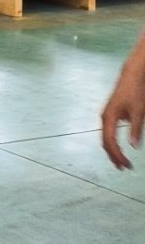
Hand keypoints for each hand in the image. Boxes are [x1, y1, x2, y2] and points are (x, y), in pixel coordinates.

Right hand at [102, 40, 144, 168]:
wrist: (133, 75)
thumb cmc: (135, 92)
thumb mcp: (139, 112)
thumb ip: (135, 129)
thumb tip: (133, 147)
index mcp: (109, 118)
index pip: (109, 142)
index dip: (117, 155)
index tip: (126, 165)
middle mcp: (105, 118)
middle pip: (105, 142)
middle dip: (113, 156)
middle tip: (124, 168)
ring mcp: (107, 115)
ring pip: (106, 137)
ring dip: (113, 150)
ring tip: (121, 161)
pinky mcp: (111, 114)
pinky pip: (109, 132)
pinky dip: (113, 142)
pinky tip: (120, 146)